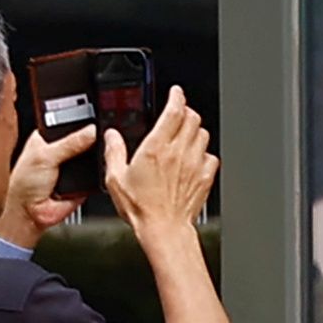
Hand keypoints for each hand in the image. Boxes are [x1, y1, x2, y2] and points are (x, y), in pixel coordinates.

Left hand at [0, 120, 98, 248]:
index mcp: (48, 136)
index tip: (96, 113)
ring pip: (92, 154)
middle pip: (84, 137)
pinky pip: (97, 173)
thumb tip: (91, 130)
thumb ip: (70, 143)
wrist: (30, 214)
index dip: (81, 117)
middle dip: (93, 137)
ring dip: (97, 155)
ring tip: (104, 149)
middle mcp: (62, 149)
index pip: (69, 120)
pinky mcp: (83, 180)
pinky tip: (102, 167)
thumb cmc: (24, 184)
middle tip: (103, 132)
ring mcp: (74, 165)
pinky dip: (100, 171)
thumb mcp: (45, 156)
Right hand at [104, 89, 218, 237]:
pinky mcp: (205, 177)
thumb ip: (114, 153)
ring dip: (195, 131)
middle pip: (192, 117)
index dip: (176, 96)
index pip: (174, 110)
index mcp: (156, 148)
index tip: (175, 93)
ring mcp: (195, 163)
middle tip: (178, 114)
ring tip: (185, 136)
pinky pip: (211, 156)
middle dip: (186, 112)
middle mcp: (179, 152)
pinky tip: (195, 159)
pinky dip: (205, 153)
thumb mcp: (116, 179)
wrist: (164, 230)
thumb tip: (111, 137)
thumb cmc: (142, 209)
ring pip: (203, 134)